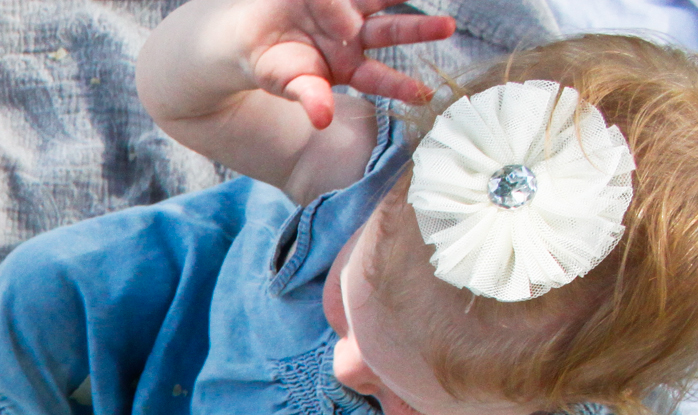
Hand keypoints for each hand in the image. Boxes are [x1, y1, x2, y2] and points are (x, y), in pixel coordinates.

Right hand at [217, 0, 457, 126]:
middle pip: (393, 31)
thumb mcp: (289, 84)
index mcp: (349, 67)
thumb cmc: (273, 67)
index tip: (424, 96)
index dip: (400, 86)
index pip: (380, 78)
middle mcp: (357, 38)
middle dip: (420, 29)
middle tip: (447, 27)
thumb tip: (322, 120)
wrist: (251, 36)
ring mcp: (351, 11)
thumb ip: (310, 97)